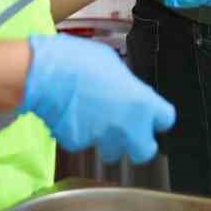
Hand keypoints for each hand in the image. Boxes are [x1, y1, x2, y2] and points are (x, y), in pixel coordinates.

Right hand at [21, 34, 175, 163]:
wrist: (45, 74)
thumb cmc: (79, 61)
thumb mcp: (113, 64)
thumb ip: (125, 85)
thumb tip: (123, 89)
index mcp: (141, 102)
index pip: (166, 119)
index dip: (158, 118)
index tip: (153, 116)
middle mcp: (126, 126)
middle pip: (145, 150)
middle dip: (138, 145)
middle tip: (128, 133)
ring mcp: (101, 138)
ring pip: (111, 150)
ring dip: (106, 140)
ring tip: (93, 119)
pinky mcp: (77, 144)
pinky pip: (82, 143)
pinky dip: (79, 134)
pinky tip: (71, 116)